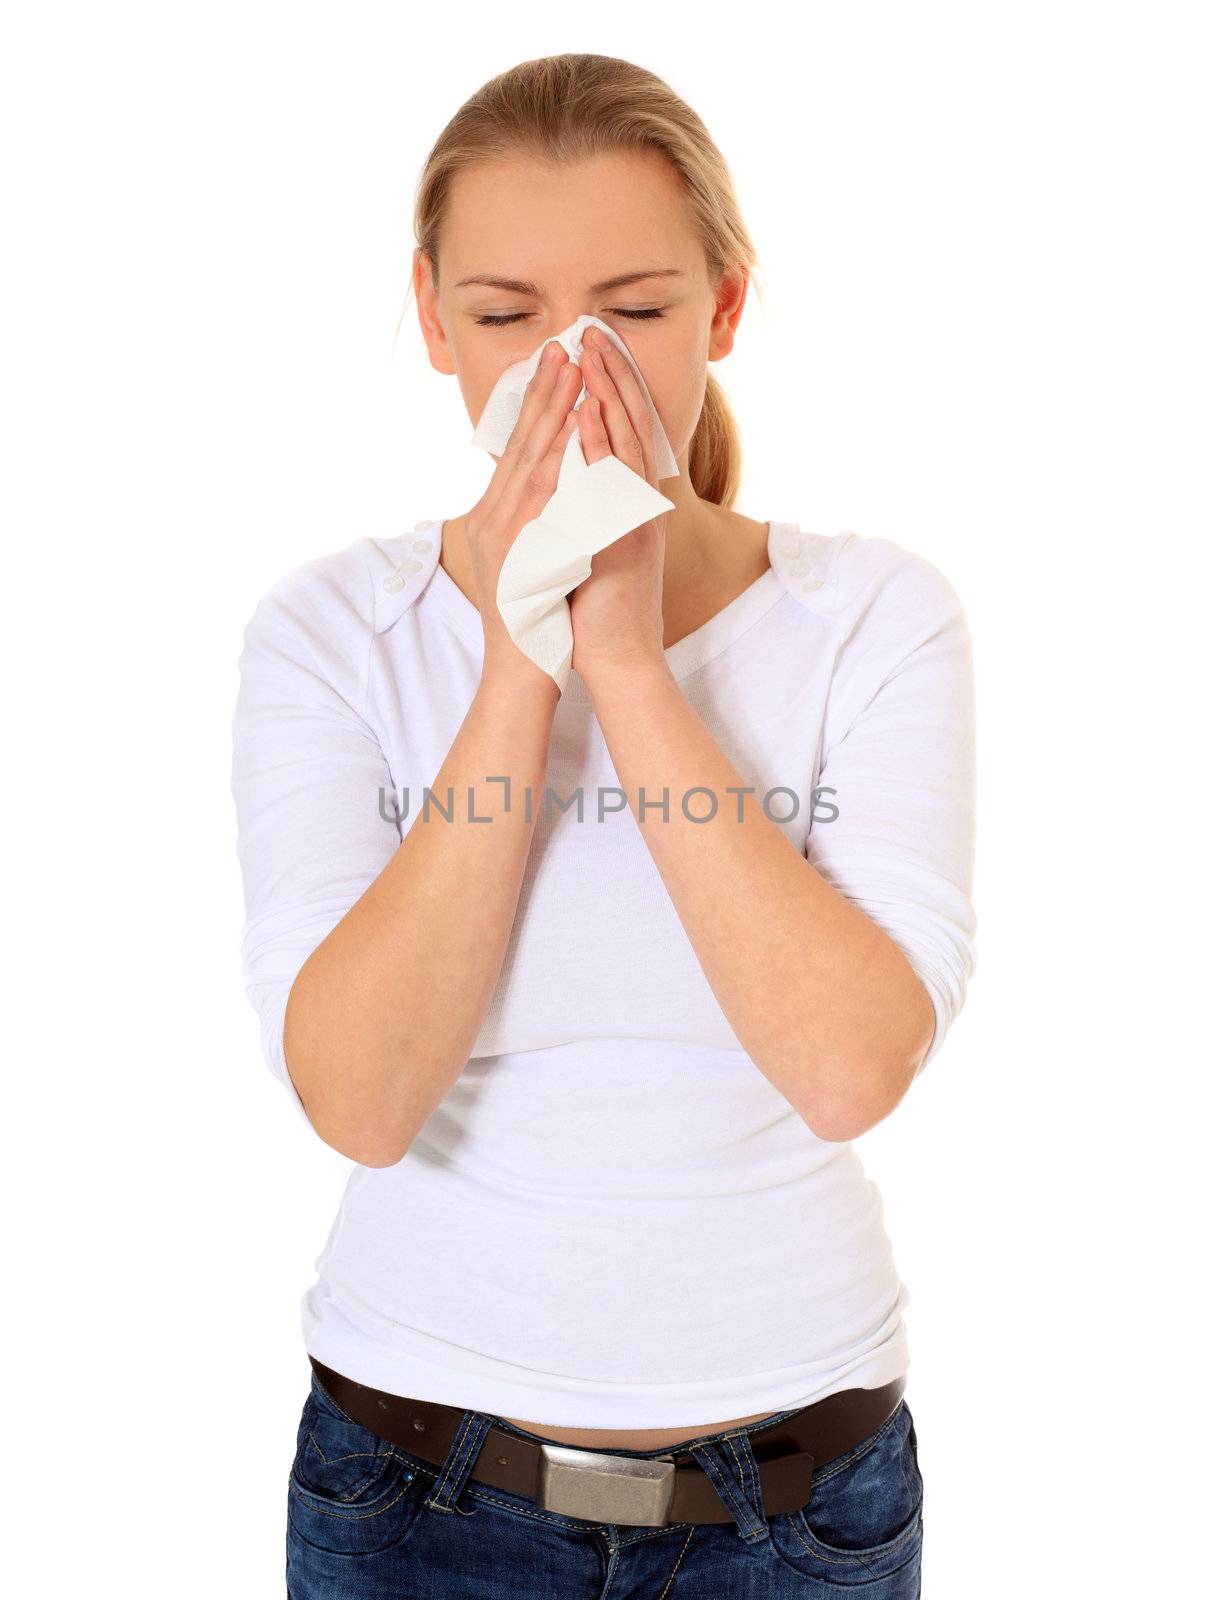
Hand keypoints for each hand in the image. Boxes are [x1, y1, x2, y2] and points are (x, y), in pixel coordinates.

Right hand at [464, 340, 583, 689]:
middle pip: (520, 443)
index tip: (557, 364)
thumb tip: (556, 495)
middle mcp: (494, 517)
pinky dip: (558, 461)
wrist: (520, 672)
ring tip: (569, 370)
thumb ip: (538, 525)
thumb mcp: (532, 562)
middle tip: (562, 345)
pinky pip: (542, 499)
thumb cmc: (534, 624)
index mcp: (497, 516)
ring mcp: (504, 534)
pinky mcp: (520, 552)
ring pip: (530, 459)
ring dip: (550, 412)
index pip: (519, 449)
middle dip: (543, 392)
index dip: (538, 404)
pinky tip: (574, 432)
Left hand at [566, 325, 670, 682]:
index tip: (595, 349)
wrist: (617, 657)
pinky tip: (588, 408)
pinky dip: (599, 441)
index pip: (624, 432)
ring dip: (608, 392)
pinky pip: (611, 480)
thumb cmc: (598, 609)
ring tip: (591, 349)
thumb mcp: (592, 547)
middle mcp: (639, 503)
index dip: (612, 388)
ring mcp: (635, 518)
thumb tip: (566, 482)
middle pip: (629, 424)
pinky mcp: (624, 538)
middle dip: (612, 375)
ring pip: (624, 441)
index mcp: (630, 503)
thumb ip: (587, 511)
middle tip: (593, 329)